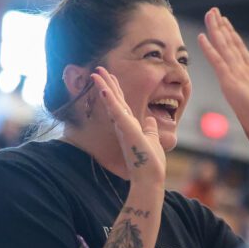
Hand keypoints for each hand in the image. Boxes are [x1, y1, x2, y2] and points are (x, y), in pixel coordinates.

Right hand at [91, 67, 165, 184]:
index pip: (122, 104)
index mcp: (129, 126)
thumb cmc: (151, 163)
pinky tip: (105, 88)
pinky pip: (117, 112)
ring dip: (104, 86)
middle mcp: (123, 125)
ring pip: (112, 102)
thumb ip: (150, 128)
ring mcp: (124, 127)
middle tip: (98, 69)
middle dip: (107, 83)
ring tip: (96, 73)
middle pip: (114, 100)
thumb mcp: (152, 139)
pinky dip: (110, 100)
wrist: (149, 178)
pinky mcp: (126, 130)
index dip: (116, 90)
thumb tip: (152, 118)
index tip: (111, 77)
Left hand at [198, 8, 248, 131]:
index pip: (240, 49)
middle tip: (214, 11)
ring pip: (224, 46)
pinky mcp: (230, 81)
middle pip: (231, 42)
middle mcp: (245, 68)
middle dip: (222, 26)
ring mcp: (237, 73)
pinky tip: (202, 36)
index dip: (232, 35)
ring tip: (209, 14)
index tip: (225, 22)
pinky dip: (208, 48)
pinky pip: (216, 60)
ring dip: (215, 29)